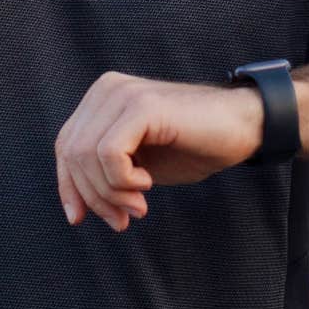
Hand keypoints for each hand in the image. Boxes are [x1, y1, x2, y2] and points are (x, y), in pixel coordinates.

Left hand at [53, 71, 264, 231]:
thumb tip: (74, 213)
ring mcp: (124, 93)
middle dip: (94, 196)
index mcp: (103, 98)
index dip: (70, 188)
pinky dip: (122, 180)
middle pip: (72, 153)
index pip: (65, 147)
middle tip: (124, 219)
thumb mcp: (139, 165)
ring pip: (86, 156)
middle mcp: (108, 89)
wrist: (243, 128)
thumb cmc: (195, 146)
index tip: (82, 220)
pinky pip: (109, 153)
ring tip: (139, 206)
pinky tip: (147, 184)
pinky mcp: (142, 105)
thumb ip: (104, 176)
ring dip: (110, 193)